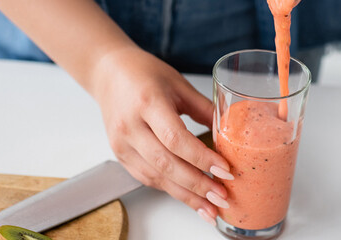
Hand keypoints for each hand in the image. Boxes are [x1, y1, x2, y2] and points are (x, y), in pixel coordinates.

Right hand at [90, 46, 233, 225]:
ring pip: (156, 176)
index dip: (201, 158)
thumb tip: (231, 133)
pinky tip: (190, 197)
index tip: (224, 170)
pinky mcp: (120, 155)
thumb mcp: (179, 84)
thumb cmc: (144, 74)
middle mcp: (130, 126)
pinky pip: (147, 178)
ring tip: (210, 207)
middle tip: (222, 197)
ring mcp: (122, 143)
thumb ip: (205, 109)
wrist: (109, 74)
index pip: (175, 138)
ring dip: (186, 195)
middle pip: (166, 164)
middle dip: (197, 184)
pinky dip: (170, 189)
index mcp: (148, 102)